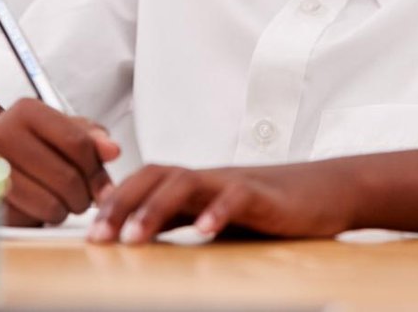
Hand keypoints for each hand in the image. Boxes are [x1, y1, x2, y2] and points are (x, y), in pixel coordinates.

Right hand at [0, 98, 120, 225]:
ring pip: (53, 204)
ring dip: (66, 210)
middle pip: (68, 178)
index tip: (103, 184)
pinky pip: (31, 221)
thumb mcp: (59, 130)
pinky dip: (43, 218)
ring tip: (61, 200)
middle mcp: (1, 134)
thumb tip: (113, 151)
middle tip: (82, 197)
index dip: (97, 170)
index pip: (79, 144)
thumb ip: (91, 138)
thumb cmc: (27, 143)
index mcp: (26, 110)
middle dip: (85, 196)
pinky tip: (40, 207)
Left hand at [86, 161, 356, 244]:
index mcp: (195, 185)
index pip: (145, 181)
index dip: (115, 201)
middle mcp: (209, 178)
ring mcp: (235, 182)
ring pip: (186, 182)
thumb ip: (183, 222)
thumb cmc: (272, 208)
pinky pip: (236, 196)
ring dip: (156, 208)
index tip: (90, 232)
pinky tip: (203, 232)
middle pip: (156, 175)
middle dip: (122, 204)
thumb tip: (140, 241)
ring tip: (135, 236)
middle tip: (100, 237)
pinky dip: (217, 212)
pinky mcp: (264, 194)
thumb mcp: (219, 216)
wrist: (327, 191)